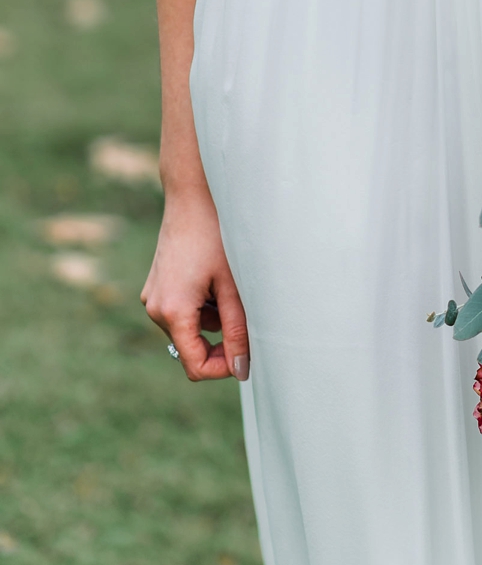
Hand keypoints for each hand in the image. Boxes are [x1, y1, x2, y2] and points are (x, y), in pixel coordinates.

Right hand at [142, 189, 249, 381]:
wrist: (192, 195)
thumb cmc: (217, 235)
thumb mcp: (233, 285)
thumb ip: (237, 330)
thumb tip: (242, 369)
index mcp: (173, 312)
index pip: (195, 365)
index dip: (223, 367)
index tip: (247, 353)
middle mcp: (156, 309)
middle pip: (192, 346)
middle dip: (221, 336)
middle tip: (245, 310)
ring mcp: (153, 296)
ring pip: (189, 327)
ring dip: (213, 316)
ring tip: (229, 281)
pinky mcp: (156, 285)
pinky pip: (182, 310)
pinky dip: (202, 304)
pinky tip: (214, 274)